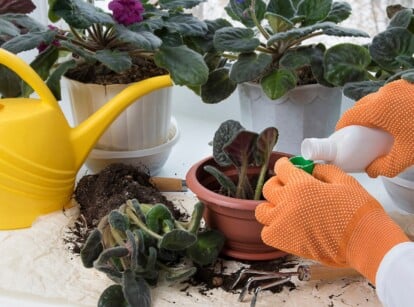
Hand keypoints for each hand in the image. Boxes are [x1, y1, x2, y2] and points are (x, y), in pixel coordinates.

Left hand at [255, 157, 408, 283]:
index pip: (281, 168)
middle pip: (269, 187)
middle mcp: (287, 203)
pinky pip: (266, 233)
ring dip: (271, 207)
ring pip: (262, 211)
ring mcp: (284, 224)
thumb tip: (311, 170)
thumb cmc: (359, 210)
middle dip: (278, 184)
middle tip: (288, 187)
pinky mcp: (286, 242)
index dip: (285, 165)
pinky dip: (272, 228)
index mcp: (301, 185)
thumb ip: (323, 171)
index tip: (288, 166)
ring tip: (284, 208)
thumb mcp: (344, 181)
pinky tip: (286, 226)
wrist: (365, 242)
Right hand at [336, 79, 413, 177]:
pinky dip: (384, 108)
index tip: (341, 139)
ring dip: (370, 113)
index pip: (351, 115)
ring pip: (375, 100)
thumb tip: (369, 171)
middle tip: (358, 138)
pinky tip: (393, 121)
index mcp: (379, 107)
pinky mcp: (410, 86)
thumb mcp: (406, 156)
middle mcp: (386, 92)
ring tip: (375, 131)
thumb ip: (384, 166)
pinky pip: (389, 97)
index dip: (343, 128)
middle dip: (356, 121)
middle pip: (361, 106)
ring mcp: (399, 86)